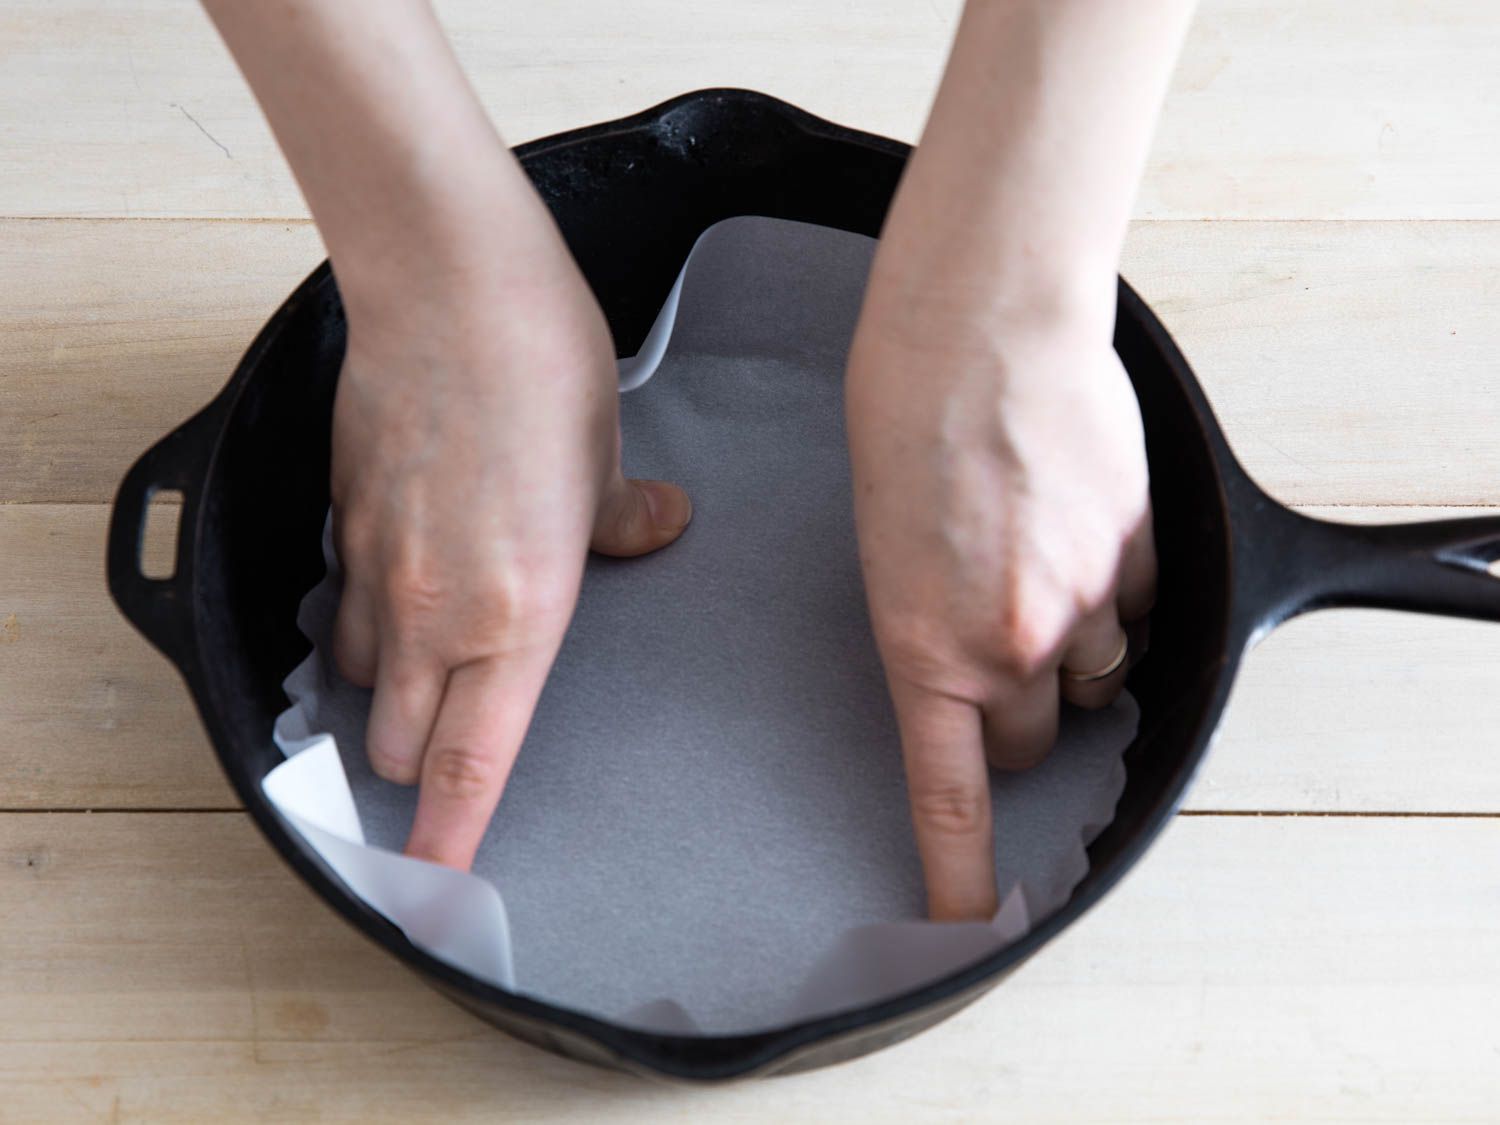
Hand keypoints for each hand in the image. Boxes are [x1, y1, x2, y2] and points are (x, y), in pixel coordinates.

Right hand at [330, 228, 691, 870]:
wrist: (448, 283)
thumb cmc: (544, 369)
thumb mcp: (605, 456)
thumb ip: (619, 521)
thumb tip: (656, 530)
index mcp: (521, 612)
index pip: (475, 761)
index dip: (452, 840)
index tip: (438, 892)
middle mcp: (436, 609)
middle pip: (399, 747)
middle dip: (419, 767)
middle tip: (448, 747)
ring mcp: (375, 567)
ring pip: (357, 682)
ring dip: (387, 694)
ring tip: (423, 664)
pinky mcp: (340, 520)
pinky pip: (338, 607)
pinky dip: (362, 621)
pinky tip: (397, 581)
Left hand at [846, 287, 1155, 921]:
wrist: (979, 328)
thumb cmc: (902, 423)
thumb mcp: (885, 547)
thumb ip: (935, 625)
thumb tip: (979, 669)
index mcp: (925, 646)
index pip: (950, 797)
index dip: (964, 873)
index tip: (969, 925)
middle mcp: (1011, 642)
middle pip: (1033, 741)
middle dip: (1018, 715)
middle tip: (996, 649)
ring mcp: (1084, 599)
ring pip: (1096, 681)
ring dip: (1072, 655)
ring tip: (1038, 571)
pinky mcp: (1137, 550)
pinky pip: (1140, 609)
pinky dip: (1114, 591)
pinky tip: (1077, 531)